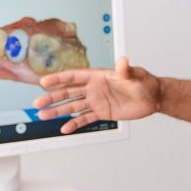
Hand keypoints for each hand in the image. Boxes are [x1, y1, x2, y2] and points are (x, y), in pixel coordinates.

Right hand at [33, 56, 161, 133]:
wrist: (153, 98)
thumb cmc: (145, 82)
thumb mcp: (135, 75)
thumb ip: (126, 70)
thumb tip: (123, 61)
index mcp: (98, 76)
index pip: (74, 77)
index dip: (59, 78)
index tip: (44, 81)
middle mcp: (94, 88)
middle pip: (68, 92)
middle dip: (52, 97)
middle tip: (38, 102)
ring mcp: (97, 101)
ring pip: (73, 106)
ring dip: (58, 110)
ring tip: (43, 115)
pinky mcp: (102, 112)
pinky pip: (85, 118)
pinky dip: (74, 123)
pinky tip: (64, 128)